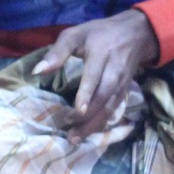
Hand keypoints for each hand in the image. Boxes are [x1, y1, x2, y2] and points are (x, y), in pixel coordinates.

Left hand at [32, 9, 158, 140]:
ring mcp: (122, 82)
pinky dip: (103, 123)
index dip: (86, 95)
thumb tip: (37, 72)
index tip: (75, 112)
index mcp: (101, 54)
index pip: (94, 77)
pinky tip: (90, 133)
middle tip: (71, 133)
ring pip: (111, 106)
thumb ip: (57, 52)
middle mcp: (114, 70)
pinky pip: (115, 109)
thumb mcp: (76, 34)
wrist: (135, 34)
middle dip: (88, 117)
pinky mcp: (125, 90)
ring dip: (95, 124)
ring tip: (77, 139)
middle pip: (104, 96)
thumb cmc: (99, 34)